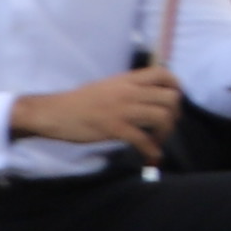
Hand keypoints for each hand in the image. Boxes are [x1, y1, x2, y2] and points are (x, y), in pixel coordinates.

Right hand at [18, 66, 181, 152]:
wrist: (54, 112)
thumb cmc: (80, 101)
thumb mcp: (109, 86)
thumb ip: (130, 88)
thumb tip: (152, 96)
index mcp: (127, 80)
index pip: (163, 74)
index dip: (176, 86)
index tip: (174, 100)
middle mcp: (129, 92)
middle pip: (170, 98)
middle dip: (175, 114)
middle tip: (166, 125)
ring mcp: (122, 109)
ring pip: (162, 117)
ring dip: (166, 133)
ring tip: (157, 140)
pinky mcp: (114, 128)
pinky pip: (143, 139)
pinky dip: (152, 150)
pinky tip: (152, 156)